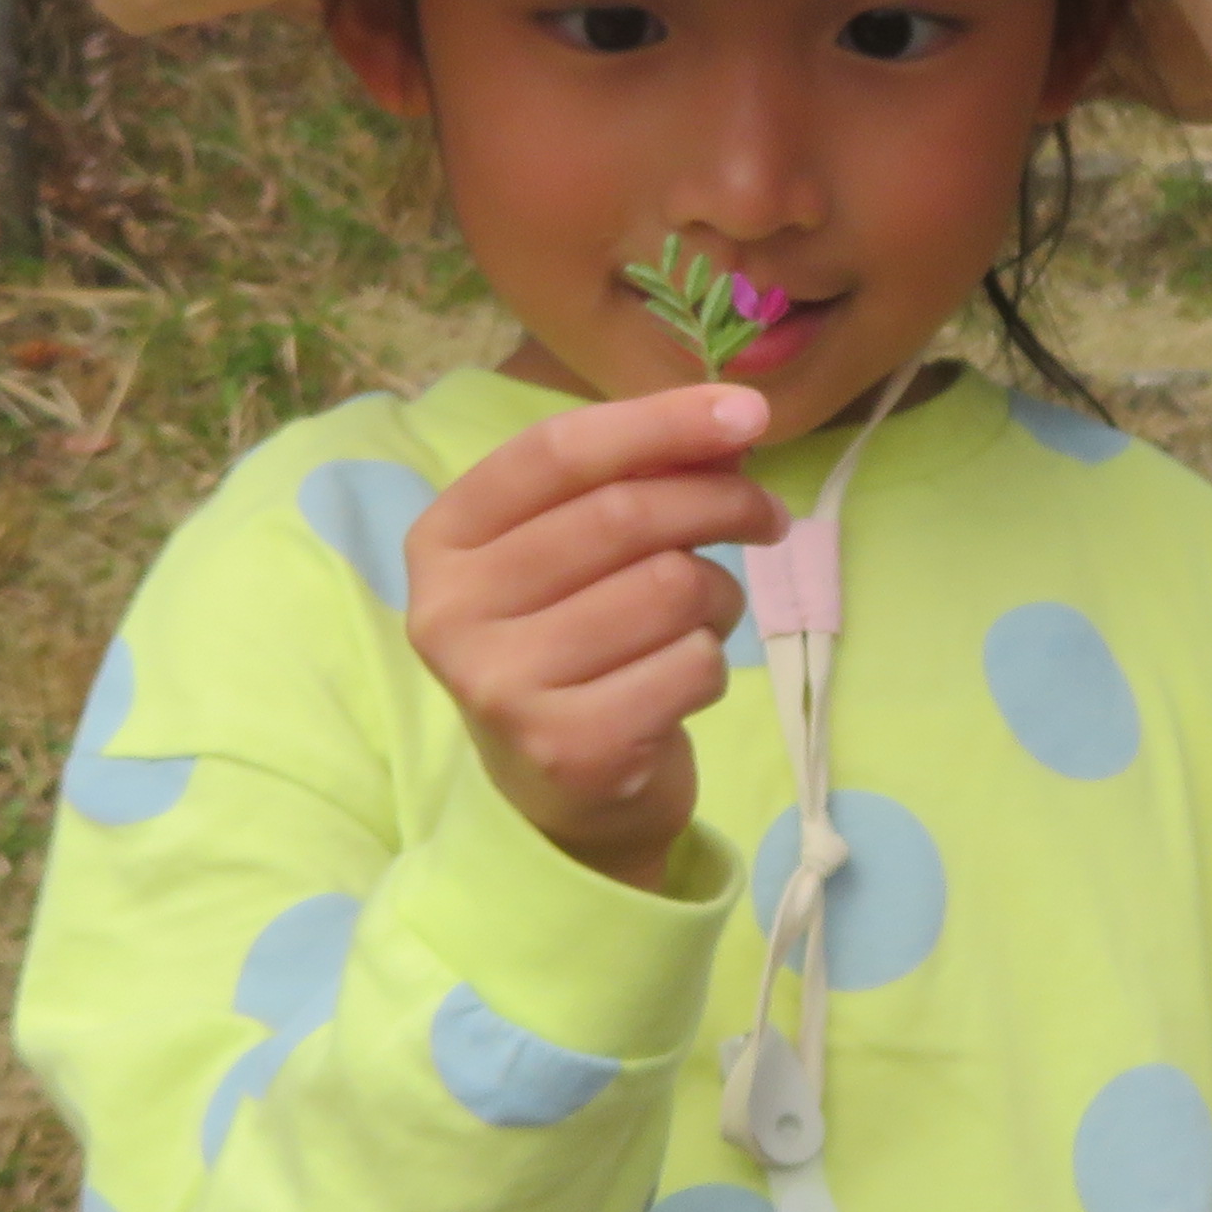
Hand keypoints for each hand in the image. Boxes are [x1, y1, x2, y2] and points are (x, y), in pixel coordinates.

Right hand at [405, 383, 782, 888]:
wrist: (561, 798)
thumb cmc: (574, 643)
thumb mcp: (576, 551)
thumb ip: (632, 479)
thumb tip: (731, 424)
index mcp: (443, 540)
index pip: (556, 452)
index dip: (659, 422)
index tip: (748, 413)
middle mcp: (452, 611)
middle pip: (623, 515)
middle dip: (720, 502)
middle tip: (768, 514)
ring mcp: (503, 685)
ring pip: (669, 588)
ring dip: (717, 594)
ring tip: (702, 615)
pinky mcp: (566, 747)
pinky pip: (690, 664)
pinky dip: (711, 662)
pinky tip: (679, 679)